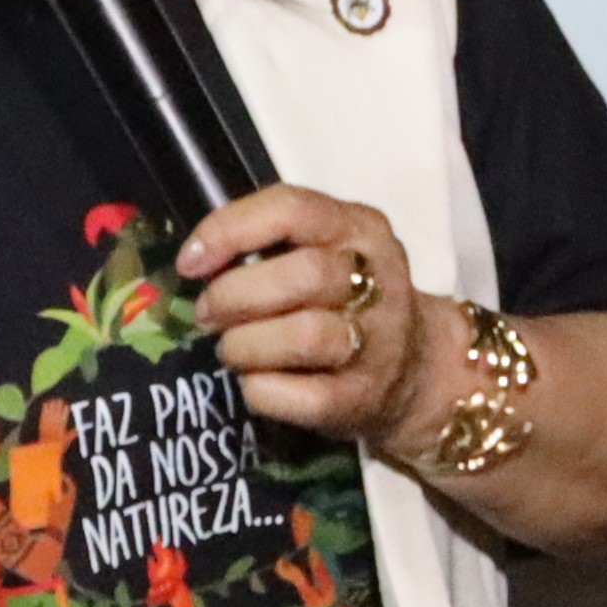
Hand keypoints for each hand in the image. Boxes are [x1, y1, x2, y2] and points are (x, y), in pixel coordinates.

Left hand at [172, 183, 432, 453]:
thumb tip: (196, 264)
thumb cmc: (345, 301)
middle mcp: (378, 279)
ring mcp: (377, 341)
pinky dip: (261, 389)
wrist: (416, 369)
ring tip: (232, 350)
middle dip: (235, 296)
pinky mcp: (363, 397)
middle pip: (303, 275)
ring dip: (246, 345)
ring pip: (305, 336)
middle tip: (208, 315)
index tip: (190, 262)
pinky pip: (301, 396)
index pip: (291, 209)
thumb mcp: (325, 249)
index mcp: (361, 228)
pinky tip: (256, 382)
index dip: (230, 231)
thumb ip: (270, 243)